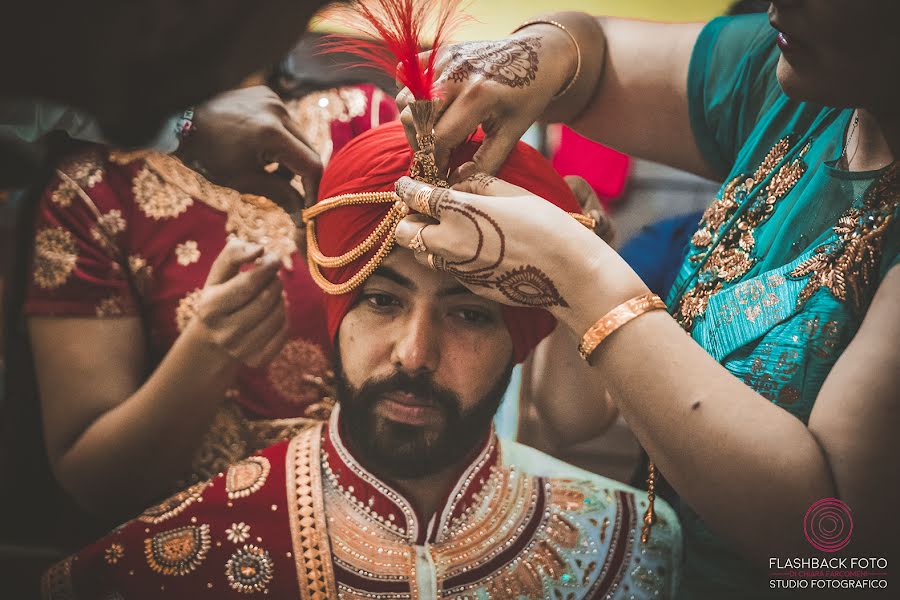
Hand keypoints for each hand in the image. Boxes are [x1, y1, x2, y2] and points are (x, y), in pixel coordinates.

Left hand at [176, 86, 321, 213]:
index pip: (311, 164)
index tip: (308, 208)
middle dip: (302, 176)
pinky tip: (259, 149)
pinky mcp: (267, 94)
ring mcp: (273, 99)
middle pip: (309, 150)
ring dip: (290, 158)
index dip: (314, 190)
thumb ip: (279, 196)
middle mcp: (278, 110)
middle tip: (290, 195)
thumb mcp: (244, 180)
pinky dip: (280, 141)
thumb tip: (302, 217)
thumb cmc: (208, 154)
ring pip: (298, 138)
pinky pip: (286, 124)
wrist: (180, 120)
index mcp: (271, 133)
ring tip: (266, 170)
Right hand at [190, 238, 289, 367]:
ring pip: (278, 315)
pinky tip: (275, 310)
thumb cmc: (220, 296)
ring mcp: (240, 350)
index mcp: (210, 308)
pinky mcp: (256, 361)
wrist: (214, 338)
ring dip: (281, 298)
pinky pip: (285, 331)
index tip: (274, 259)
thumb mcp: (219, 274)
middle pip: (266, 300)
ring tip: (273, 293)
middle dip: (275, 283)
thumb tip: (260, 248)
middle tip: (272, 277)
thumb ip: (234, 253)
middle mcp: (223, 333)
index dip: (266, 268)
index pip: (248, 285)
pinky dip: (285, 316)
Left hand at [393, 173, 646, 336]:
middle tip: (425, 212)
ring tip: (449, 230)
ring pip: (422, 253)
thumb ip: (477, 183)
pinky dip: (450, 257)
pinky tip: (475, 250)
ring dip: (427, 241)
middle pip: (404, 231)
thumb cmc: (547, 226)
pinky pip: (447, 268)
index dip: (407, 188)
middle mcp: (449, 240)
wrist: (567, 273)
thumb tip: (458, 181)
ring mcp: (457, 267)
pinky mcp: (468, 284)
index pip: (414, 196)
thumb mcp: (513, 192)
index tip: (407, 185)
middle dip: (409, 219)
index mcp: (458, 209)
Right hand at [397, 25, 577, 177]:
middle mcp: (456, 74)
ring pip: (406, 99)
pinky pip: (406, 75)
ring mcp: (444, 59)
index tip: (440, 175)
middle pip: (413, 119)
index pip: (437, 138)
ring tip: (435, 134)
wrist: (537, 55)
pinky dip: (411, 94)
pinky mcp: (438, 52)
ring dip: (414, 123)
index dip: (435, 162)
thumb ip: (485, 163)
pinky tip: (430, 107)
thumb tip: (454, 184)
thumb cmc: (528, 97)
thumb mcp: (513, 133)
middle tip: (437, 156)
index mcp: (478, 96)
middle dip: (421, 145)